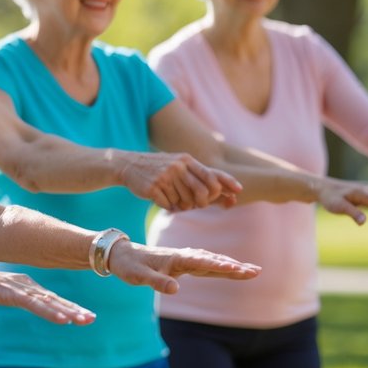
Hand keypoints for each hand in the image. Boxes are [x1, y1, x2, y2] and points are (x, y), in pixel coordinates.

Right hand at [0, 259, 95, 324]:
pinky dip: (46, 310)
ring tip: (81, 320)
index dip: (69, 307)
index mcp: (24, 285)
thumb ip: (15, 296)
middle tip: (91, 319)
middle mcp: (23, 284)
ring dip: (64, 311)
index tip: (87, 316)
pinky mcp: (3, 291)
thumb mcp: (0, 292)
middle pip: (52, 299)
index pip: (51, 299)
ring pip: (44, 301)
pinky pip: (28, 303)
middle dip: (73, 310)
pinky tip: (59, 318)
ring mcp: (14, 287)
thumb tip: (27, 302)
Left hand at [107, 241, 261, 294]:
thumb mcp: (138, 276)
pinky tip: (229, 267)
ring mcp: (183, 258)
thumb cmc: (129, 266)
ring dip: (231, 265)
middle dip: (235, 266)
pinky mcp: (182, 262)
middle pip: (213, 261)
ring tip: (251, 270)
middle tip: (256, 271)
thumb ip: (157, 281)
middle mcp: (183, 256)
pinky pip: (205, 263)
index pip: (203, 263)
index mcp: (176, 258)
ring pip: (212, 261)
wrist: (119, 254)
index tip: (238, 270)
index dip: (221, 267)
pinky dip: (219, 265)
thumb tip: (175, 289)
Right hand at [118, 151, 240, 210]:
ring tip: (173, 198)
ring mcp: (165, 177)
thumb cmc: (160, 168)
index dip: (227, 183)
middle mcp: (178, 167)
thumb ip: (200, 176)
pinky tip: (161, 198)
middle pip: (202, 192)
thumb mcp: (180, 165)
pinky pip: (169, 205)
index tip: (238, 191)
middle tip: (197, 204)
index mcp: (186, 160)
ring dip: (182, 205)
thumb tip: (225, 191)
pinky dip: (168, 206)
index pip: (212, 174)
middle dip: (202, 202)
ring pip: (185, 201)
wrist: (128, 165)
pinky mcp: (153, 188)